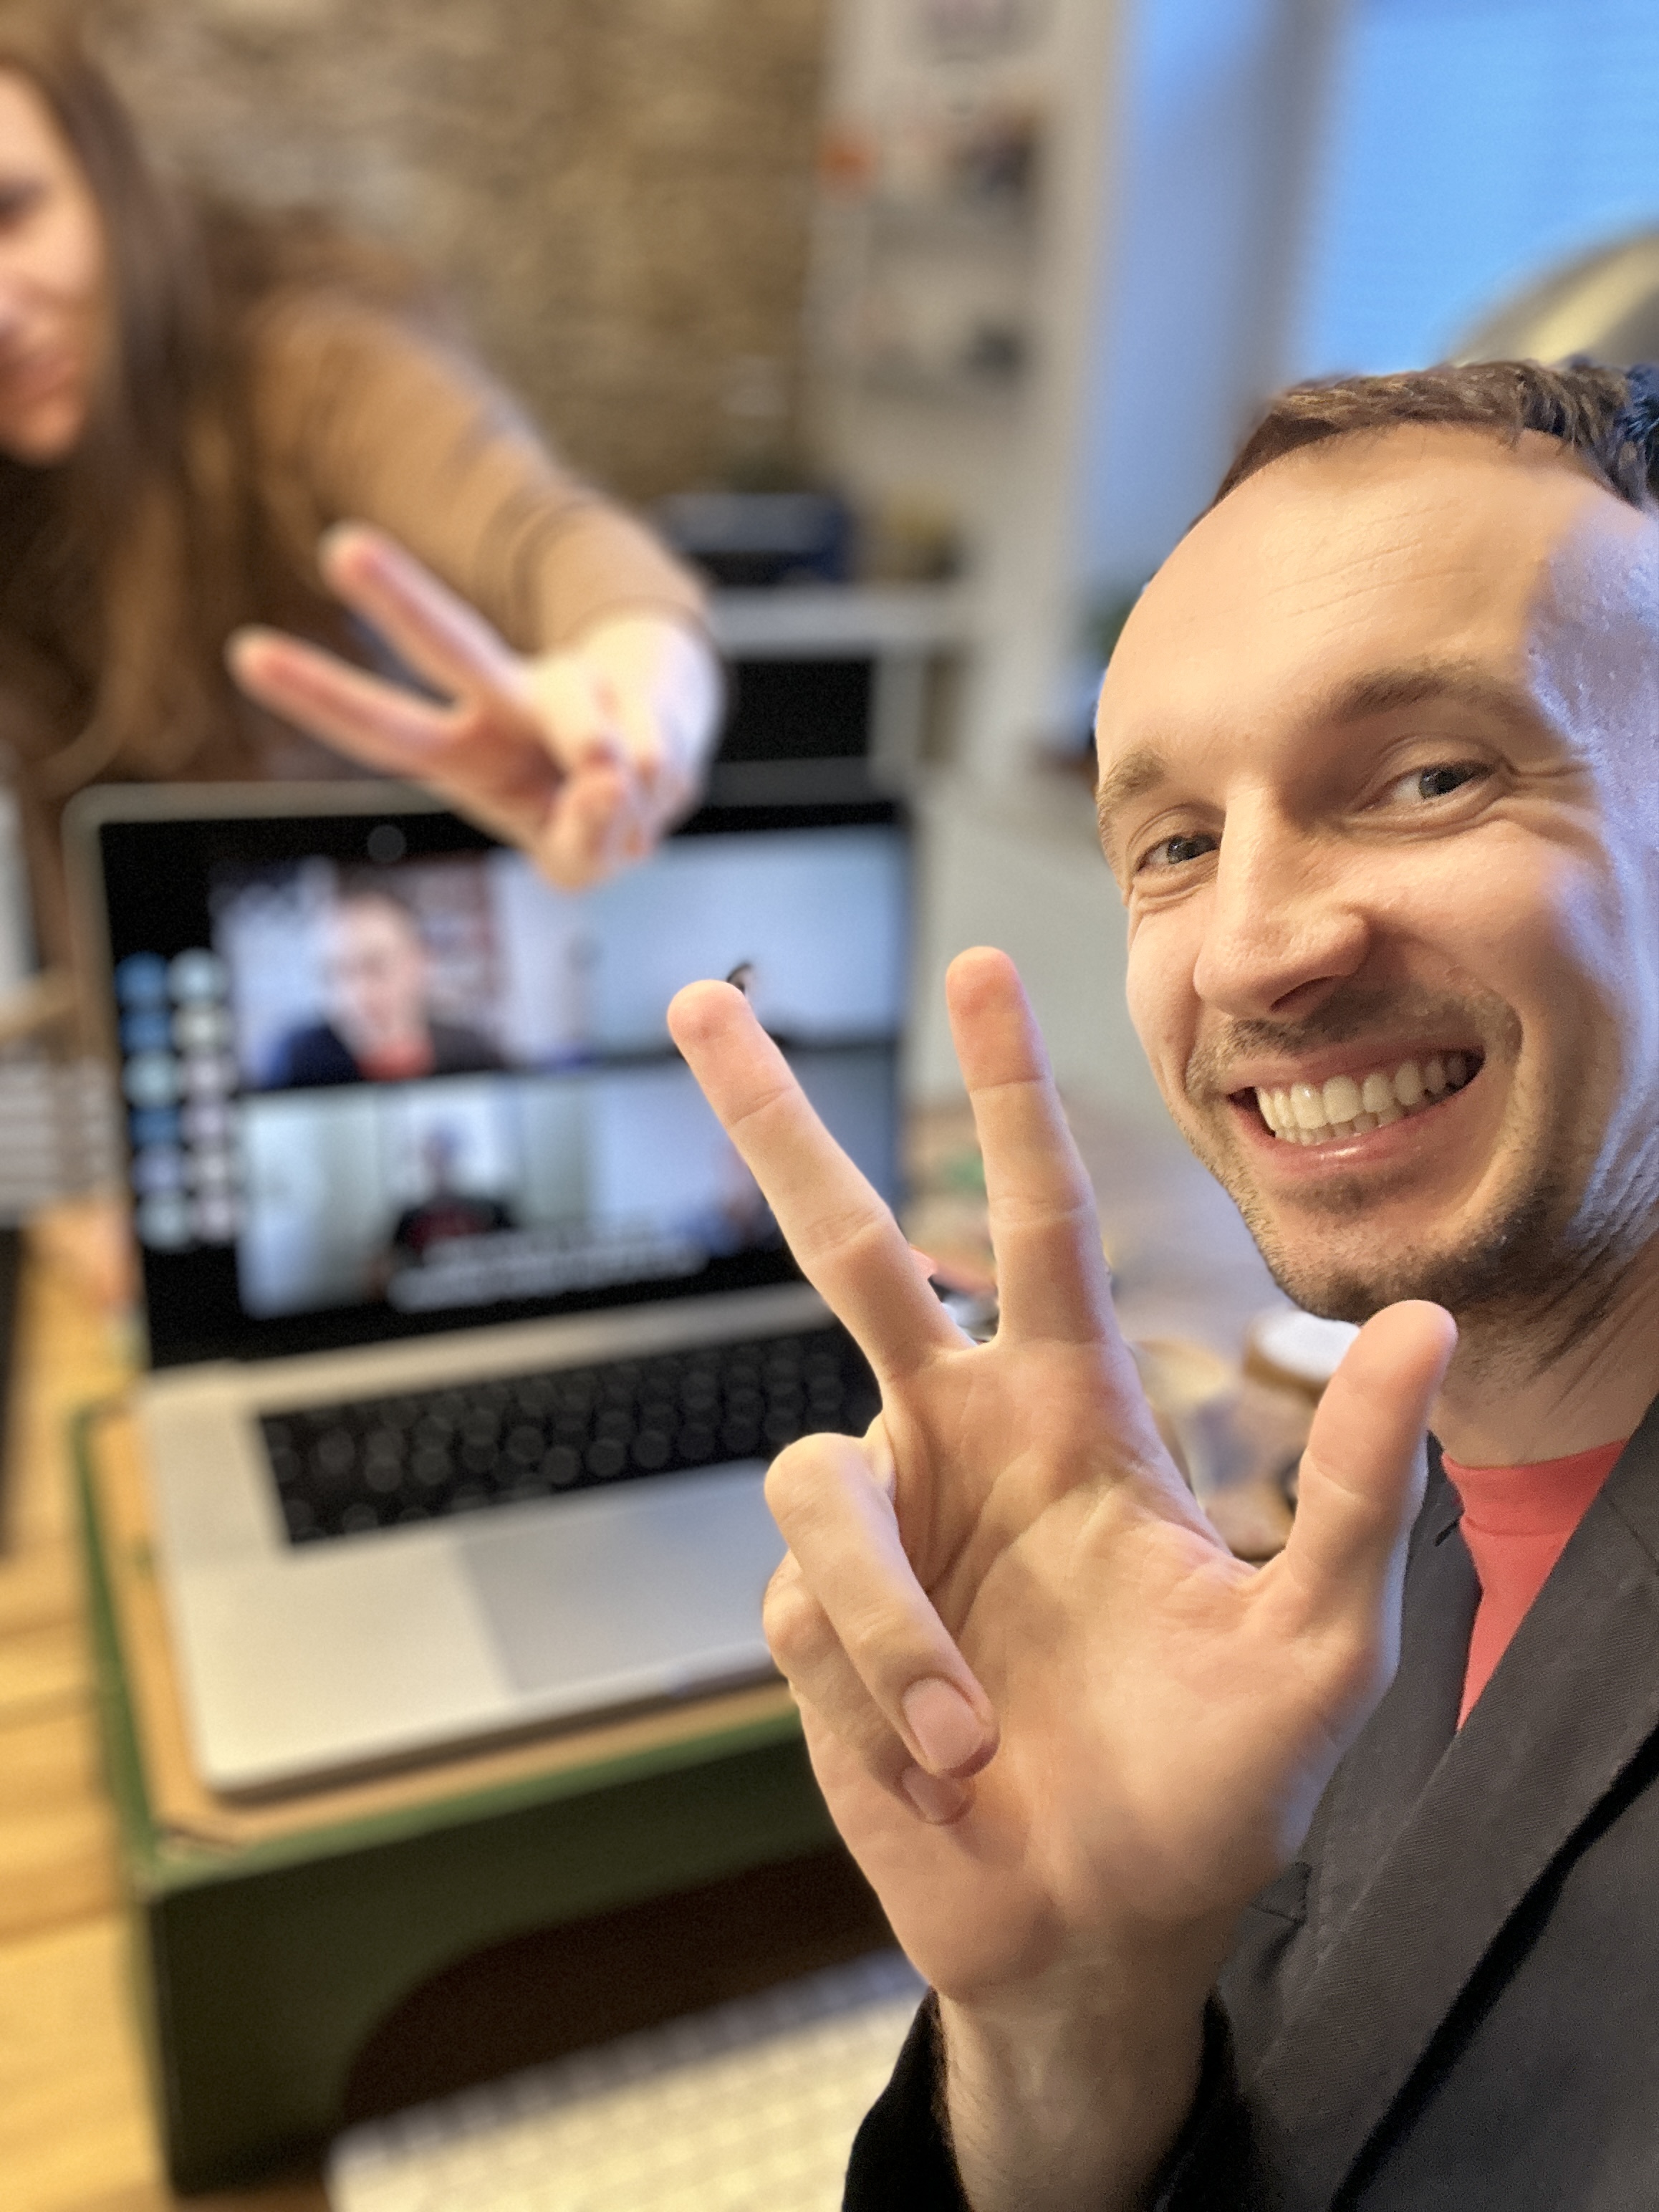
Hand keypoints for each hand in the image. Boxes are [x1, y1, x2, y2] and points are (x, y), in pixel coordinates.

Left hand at [227, 523, 720, 888]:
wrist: (668, 757)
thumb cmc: (591, 813)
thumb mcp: (578, 862)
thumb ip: (580, 847)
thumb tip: (605, 779)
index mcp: (461, 753)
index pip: (382, 728)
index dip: (320, 695)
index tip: (245, 650)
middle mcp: (502, 701)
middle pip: (451, 645)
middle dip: (401, 599)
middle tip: (340, 544)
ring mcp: (569, 686)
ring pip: (575, 716)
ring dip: (595, 766)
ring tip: (611, 797)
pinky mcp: (632, 685)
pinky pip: (645, 759)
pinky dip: (653, 796)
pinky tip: (651, 791)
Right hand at [668, 948, 1454, 2011]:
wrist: (1098, 1930)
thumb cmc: (1217, 1783)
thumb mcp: (1321, 1644)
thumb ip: (1361, 1487)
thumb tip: (1423, 1321)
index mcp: (1074, 1416)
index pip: (1036, 1224)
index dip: (1009, 1095)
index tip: (984, 970)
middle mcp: (957, 1444)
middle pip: (843, 1251)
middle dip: (772, 1126)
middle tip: (698, 1002)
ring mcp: (876, 1534)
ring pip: (816, 1480)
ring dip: (895, 1616)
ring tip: (973, 1736)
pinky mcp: (807, 1626)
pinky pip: (808, 1608)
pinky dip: (881, 1684)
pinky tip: (936, 1756)